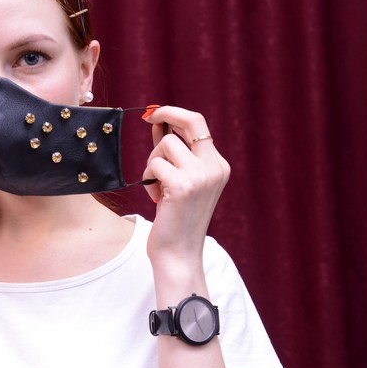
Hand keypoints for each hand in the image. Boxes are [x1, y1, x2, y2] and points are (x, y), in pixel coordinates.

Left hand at [141, 107, 229, 264]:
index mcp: (218, 166)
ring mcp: (201, 176)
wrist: (179, 254)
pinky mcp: (183, 185)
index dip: (175, 114)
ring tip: (157, 187)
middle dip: (166, 113)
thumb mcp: (180, 181)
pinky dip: (148, 180)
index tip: (156, 115)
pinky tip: (157, 199)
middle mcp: (214, 167)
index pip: (199, 125)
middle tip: (148, 117)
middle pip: (191, 121)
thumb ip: (174, 154)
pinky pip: (155, 164)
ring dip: (153, 162)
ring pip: (166, 144)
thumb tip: (159, 125)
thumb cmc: (176, 220)